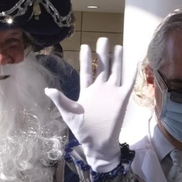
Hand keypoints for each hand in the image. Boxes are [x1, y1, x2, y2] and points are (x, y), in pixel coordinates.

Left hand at [45, 37, 133, 173]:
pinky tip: (133, 61)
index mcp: (87, 91)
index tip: (85, 46)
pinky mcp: (122, 99)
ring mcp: (112, 93)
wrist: (98, 143)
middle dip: (103, 54)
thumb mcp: (69, 114)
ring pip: (115, 72)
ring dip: (117, 59)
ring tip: (117, 46)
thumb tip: (48, 89)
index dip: (86, 59)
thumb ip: (61, 100)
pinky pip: (128, 83)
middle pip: (102, 67)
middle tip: (103, 38)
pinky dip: (131, 73)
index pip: (86, 71)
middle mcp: (100, 89)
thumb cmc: (83, 130)